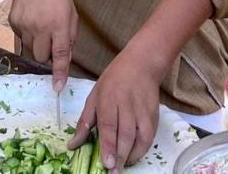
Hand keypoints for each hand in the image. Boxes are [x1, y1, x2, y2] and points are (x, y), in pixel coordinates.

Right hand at [7, 0, 76, 91]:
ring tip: (40, 25)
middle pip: (40, 57)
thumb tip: (63, 59)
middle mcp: (40, 27)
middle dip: (46, 54)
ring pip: (29, 49)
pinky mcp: (12, 22)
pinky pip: (20, 38)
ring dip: (36, 43)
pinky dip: (27, 34)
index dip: (59, 72)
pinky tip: (31, 19)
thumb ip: (69, 37)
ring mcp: (24, 25)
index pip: (59, 54)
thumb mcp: (71, 13)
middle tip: (50, 39)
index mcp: (59, 24)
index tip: (57, 88)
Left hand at [68, 46, 160, 171]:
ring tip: (122, 166)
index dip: (109, 145)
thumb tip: (72, 145)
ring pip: (141, 138)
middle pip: (126, 134)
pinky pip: (150, 136)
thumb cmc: (114, 79)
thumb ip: (85, 122)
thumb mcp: (94, 96)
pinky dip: (143, 149)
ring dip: (132, 155)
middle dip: (120, 156)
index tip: (106, 163)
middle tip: (113, 172)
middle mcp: (127, 105)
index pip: (109, 125)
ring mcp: (143, 111)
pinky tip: (133, 156)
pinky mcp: (155, 115)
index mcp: (109, 99)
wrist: (142, 64)